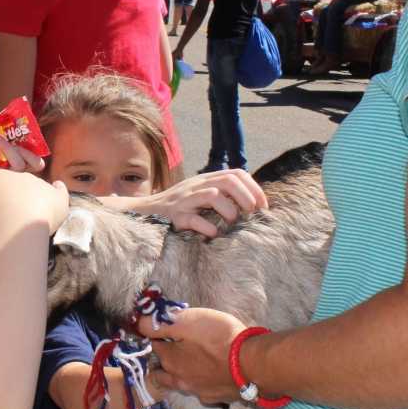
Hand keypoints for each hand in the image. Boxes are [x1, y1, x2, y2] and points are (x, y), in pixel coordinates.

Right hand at [0, 169, 68, 237]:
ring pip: (38, 188)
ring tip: (31, 214)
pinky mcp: (56, 197)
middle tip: (12, 216)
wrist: (11, 224)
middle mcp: (21, 177)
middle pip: (19, 186)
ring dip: (36, 197)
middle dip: (16, 197)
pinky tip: (59, 190)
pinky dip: (59, 191)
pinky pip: (60, 191)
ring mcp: (40, 185)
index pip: (0, 182)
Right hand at [130, 170, 266, 236]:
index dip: (254, 188)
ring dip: (228, 210)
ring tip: (231, 222)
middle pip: (228, 181)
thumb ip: (221, 194)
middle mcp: (196, 186)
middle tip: (252, 214)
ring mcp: (185, 200)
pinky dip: (206, 227)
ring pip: (212, 195)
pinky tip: (213, 234)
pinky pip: (193, 219)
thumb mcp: (200, 194)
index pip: (236, 174)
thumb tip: (252, 203)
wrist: (145, 212)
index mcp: (205, 180)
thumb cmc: (179, 207)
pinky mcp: (174, 216)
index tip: (262, 206)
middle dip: (246, 197)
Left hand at [139, 307, 246, 404]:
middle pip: (163, 370)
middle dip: (164, 360)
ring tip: (193, 361)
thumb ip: (160, 323)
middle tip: (175, 347)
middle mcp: (179, 380)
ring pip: (183, 382)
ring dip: (183, 372)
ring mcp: (199, 392)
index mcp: (169, 360)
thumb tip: (138, 323)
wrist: (254, 366)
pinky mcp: (218, 398)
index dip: (158, 335)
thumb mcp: (187, 321)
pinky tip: (213, 374)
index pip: (153, 345)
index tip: (166, 328)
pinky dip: (204, 381)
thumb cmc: (219, 339)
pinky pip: (203, 389)